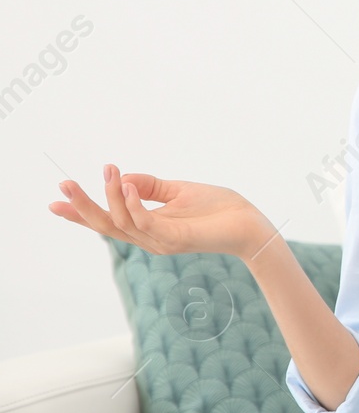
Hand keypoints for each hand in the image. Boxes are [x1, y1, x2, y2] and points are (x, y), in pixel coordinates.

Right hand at [48, 163, 277, 261]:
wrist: (250, 224)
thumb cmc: (219, 208)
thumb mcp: (179, 191)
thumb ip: (151, 186)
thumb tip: (124, 178)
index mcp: (149, 227)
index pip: (109, 221)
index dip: (81, 214)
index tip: (55, 202)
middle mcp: (150, 238)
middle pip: (107, 226)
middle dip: (83, 207)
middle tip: (64, 186)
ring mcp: (161, 241)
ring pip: (123, 222)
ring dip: (111, 196)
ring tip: (108, 171)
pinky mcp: (176, 239)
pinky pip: (146, 223)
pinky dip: (134, 204)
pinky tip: (127, 186)